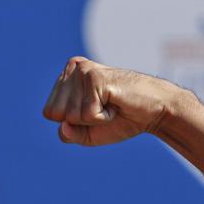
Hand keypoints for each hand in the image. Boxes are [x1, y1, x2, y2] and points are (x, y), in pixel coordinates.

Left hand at [42, 57, 175, 145]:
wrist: (154, 111)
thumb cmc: (121, 119)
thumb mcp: (87, 133)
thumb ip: (68, 134)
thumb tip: (62, 126)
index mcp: (66, 77)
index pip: (49, 113)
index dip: (71, 122)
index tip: (93, 112)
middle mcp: (72, 69)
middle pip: (56, 114)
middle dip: (80, 121)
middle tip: (102, 109)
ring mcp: (83, 70)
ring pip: (70, 115)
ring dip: (93, 119)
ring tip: (110, 105)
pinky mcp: (94, 76)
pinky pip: (87, 114)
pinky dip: (103, 118)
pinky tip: (115, 103)